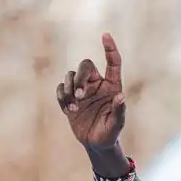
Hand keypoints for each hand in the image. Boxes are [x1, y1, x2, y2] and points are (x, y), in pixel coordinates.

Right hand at [57, 33, 126, 151]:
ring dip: (69, 90)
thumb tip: (120, 97)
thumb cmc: (110, 133)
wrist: (96, 144)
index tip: (106, 35)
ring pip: (70, 76)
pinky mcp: (69, 98)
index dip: (110, 49)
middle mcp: (96, 84)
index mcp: (112, 86)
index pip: (113, 63)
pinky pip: (60, 88)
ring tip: (74, 108)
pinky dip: (61, 97)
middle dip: (80, 78)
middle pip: (85, 66)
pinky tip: (68, 110)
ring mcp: (82, 89)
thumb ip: (118, 111)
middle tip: (79, 95)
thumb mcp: (117, 124)